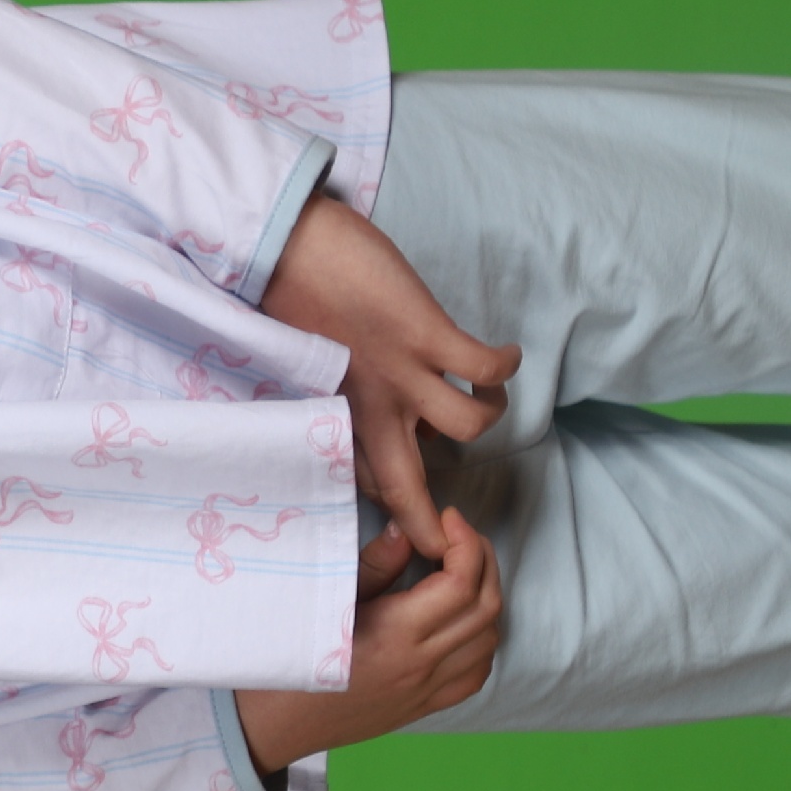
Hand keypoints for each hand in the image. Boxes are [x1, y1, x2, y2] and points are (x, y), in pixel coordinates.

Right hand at [232, 508, 507, 773]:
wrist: (270, 726)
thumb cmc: (285, 661)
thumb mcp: (322, 602)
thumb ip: (372, 566)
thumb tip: (406, 530)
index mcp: (394, 635)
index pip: (460, 584)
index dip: (466, 544)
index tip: (449, 519)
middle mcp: (420, 665)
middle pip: (485, 608)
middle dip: (483, 560)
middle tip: (459, 535)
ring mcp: (426, 690)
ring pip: (488, 640)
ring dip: (487, 598)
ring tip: (463, 570)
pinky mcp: (424, 706)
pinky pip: (476, 674)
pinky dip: (482, 641)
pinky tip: (462, 621)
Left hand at [256, 193, 521, 556]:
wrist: (283, 244)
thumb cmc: (293, 299)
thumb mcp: (317, 369)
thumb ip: (353, 402)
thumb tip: (405, 422)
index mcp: (341, 416)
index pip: (371, 483)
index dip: (397, 511)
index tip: (412, 529)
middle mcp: (371, 405)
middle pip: (407, 485)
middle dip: (432, 527)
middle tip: (452, 546)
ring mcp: (401, 371)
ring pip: (468, 426)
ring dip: (488, 415)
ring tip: (487, 395)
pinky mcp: (426, 332)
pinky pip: (485, 368)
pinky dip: (505, 365)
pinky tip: (506, 354)